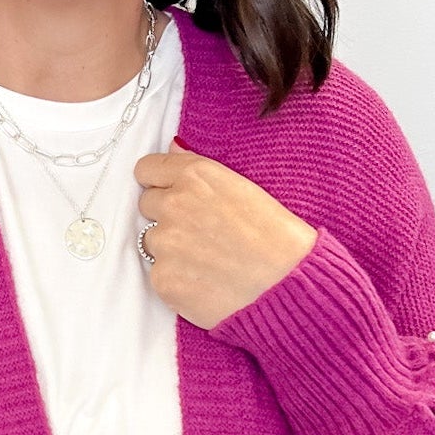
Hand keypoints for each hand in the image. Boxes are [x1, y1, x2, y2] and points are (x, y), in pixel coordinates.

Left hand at [132, 138, 317, 329]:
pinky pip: (159, 274)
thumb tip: (173, 148)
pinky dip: (177, 278)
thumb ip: (199, 167)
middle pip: (147, 204)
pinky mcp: (163, 279)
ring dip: (171, 248)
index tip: (171, 193)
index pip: (147, 169)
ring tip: (207, 259)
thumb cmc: (278, 237)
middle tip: (201, 232)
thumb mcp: (245, 187)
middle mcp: (173, 204)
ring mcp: (164, 244)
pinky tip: (205, 281)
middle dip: (167, 215)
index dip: (159, 182)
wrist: (287, 286)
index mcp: (195, 175)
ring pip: (152, 241)